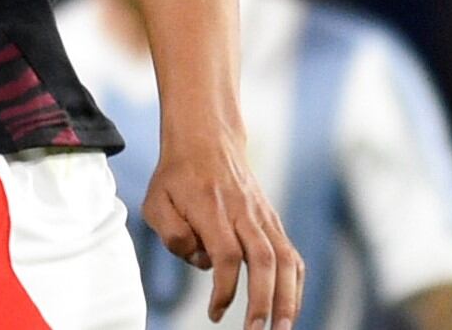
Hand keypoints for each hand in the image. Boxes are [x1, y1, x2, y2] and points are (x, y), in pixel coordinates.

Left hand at [147, 129, 302, 327]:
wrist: (206, 140)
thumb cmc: (176, 176)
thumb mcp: (155, 200)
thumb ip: (171, 234)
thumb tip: (201, 261)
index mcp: (212, 208)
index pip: (225, 255)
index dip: (224, 289)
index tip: (216, 313)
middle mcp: (243, 213)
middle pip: (263, 261)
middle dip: (263, 301)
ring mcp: (262, 216)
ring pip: (285, 259)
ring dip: (288, 297)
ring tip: (283, 328)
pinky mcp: (272, 221)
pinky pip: (291, 255)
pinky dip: (296, 283)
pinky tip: (290, 307)